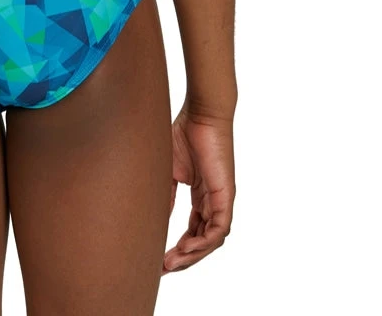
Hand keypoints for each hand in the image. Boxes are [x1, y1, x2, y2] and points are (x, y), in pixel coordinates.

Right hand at [162, 105, 234, 273]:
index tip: (160, 259)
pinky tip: (186, 248)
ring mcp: (221, 198)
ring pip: (211, 239)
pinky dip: (204, 243)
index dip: (178, 246)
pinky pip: (219, 229)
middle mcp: (212, 200)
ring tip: (172, 263)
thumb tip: (156, 218)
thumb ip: (165, 193)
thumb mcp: (168, 169)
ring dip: (192, 255)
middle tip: (164, 268)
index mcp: (200, 193)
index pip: (193, 229)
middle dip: (184, 257)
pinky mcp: (226, 194)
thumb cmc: (185, 131)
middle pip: (202, 239)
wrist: (202, 112)